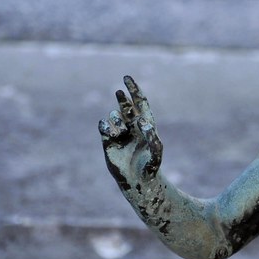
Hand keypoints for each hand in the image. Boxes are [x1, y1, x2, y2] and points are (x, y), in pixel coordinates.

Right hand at [98, 75, 163, 193]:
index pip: (139, 102)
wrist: (138, 181)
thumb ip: (150, 134)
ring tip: (122, 134)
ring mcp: (120, 133)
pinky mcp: (108, 142)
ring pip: (114, 117)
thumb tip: (141, 120)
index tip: (126, 77)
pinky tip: (109, 131)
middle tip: (119, 92)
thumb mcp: (155, 150)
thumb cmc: (150, 166)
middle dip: (122, 98)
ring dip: (117, 121)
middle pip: (125, 106)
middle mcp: (132, 126)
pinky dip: (105, 126)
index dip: (134, 89)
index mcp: (145, 124)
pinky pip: (103, 127)